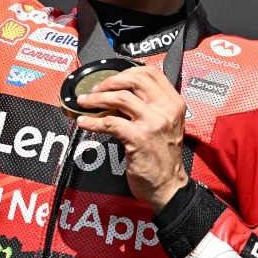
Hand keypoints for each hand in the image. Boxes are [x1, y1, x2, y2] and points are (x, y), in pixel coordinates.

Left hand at [74, 65, 188, 212]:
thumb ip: (150, 106)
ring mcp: (154, 123)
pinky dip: (92, 121)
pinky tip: (84, 123)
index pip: (152, 73)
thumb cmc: (163, 156)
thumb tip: (119, 92)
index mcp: (174, 103)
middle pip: (135, 79)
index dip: (128, 71)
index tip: (111, 79)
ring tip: (84, 103)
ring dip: (96, 99)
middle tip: (95, 90)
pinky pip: (110, 123)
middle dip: (109, 81)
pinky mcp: (139, 138)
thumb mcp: (165, 125)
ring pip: (120, 98)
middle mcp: (166, 109)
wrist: (168, 187)